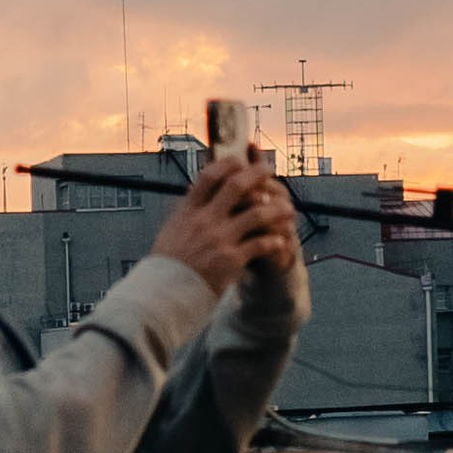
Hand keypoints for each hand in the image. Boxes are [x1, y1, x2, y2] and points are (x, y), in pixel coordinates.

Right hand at [153, 153, 302, 296]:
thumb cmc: (168, 264)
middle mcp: (204, 221)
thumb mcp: (171, 231)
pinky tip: (281, 241)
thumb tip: (194, 192)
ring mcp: (219, 239)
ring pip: (257, 214)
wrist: (165, 294)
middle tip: (269, 170)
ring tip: (287, 208)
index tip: (240, 159)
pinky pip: (260, 244)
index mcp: (188, 211)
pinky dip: (273, 241)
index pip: (208, 177)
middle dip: (257, 174)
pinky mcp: (231, 259)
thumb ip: (186, 212)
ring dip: (276, 209)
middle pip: (236, 187)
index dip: (226, 164)